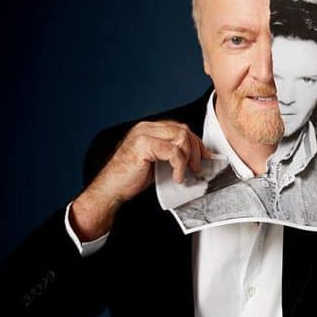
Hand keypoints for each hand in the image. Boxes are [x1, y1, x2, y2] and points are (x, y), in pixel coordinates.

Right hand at [72, 120, 211, 239]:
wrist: (111, 189)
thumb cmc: (131, 178)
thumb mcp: (156, 161)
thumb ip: (171, 154)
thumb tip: (194, 157)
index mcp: (148, 129)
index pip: (179, 128)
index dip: (195, 141)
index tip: (204, 156)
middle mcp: (146, 128)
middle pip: (182, 130)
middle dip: (196, 149)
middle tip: (197, 167)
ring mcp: (143, 134)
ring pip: (180, 137)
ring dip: (188, 157)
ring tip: (185, 173)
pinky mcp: (144, 145)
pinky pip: (173, 151)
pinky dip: (179, 165)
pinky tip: (177, 177)